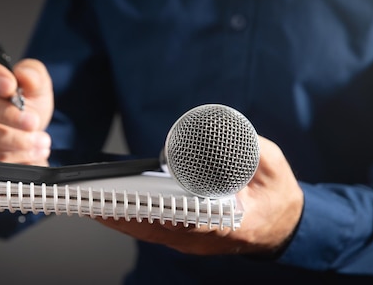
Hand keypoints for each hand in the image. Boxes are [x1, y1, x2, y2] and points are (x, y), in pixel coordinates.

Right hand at [0, 48, 52, 164]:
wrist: (24, 138)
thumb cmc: (24, 107)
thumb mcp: (36, 88)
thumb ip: (34, 75)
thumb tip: (24, 75)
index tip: (11, 87)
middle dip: (4, 113)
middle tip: (32, 122)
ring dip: (11, 139)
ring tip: (38, 142)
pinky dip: (5, 157)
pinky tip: (26, 155)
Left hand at [98, 136, 303, 255]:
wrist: (281, 227)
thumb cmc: (276, 196)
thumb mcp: (272, 166)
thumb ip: (250, 148)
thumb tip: (220, 131)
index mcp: (231, 224)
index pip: (193, 220)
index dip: (163, 213)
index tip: (136, 205)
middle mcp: (206, 238)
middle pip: (159, 229)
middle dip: (124, 216)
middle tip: (95, 201)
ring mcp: (194, 242)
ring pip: (150, 233)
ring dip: (120, 220)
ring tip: (92, 203)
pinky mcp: (185, 238)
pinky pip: (151, 231)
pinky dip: (128, 221)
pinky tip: (108, 209)